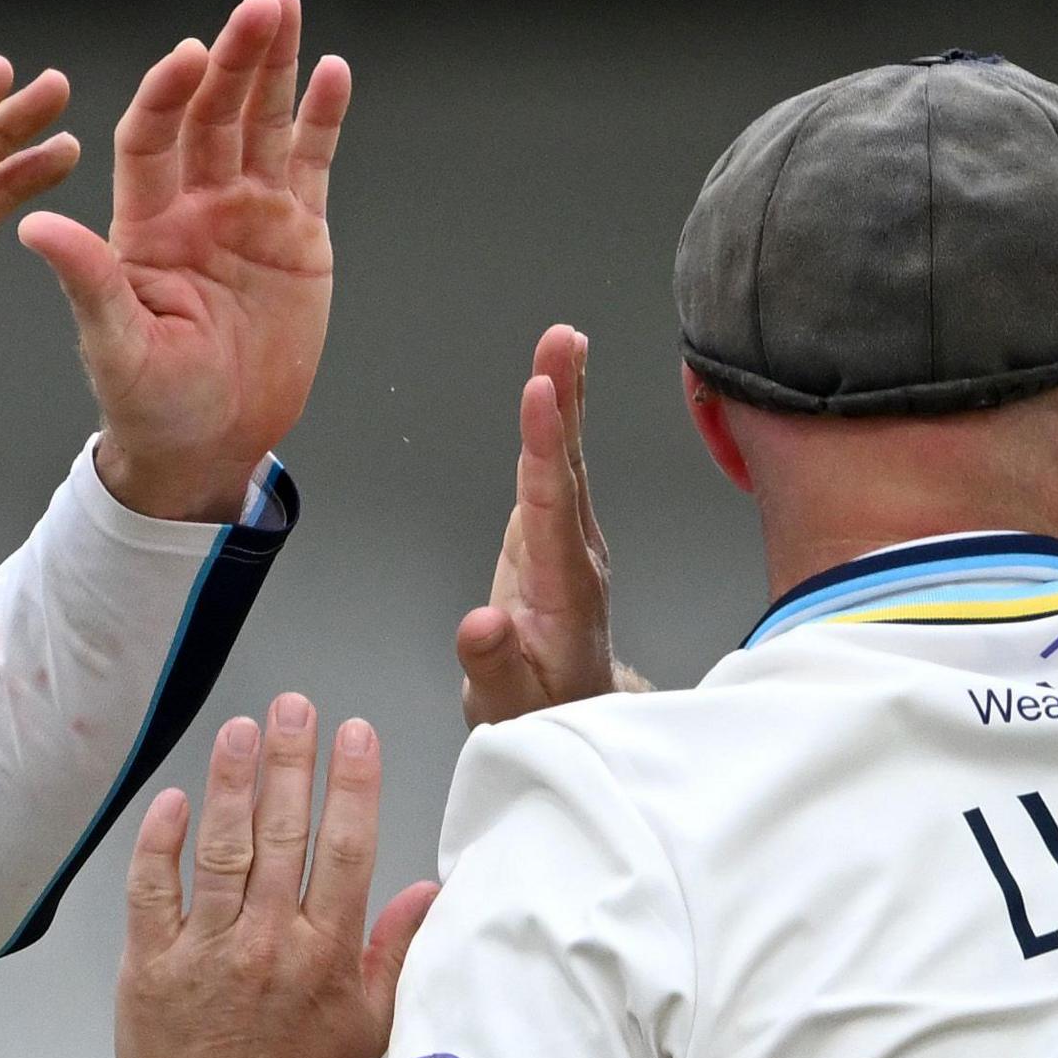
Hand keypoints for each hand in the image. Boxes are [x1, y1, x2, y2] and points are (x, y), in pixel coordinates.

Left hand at [21, 0, 346, 523]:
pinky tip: (330, 71)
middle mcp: (195, 205)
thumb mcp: (115, 346)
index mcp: (145, 225)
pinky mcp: (298, 233)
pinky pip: (310, 162)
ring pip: (261, 123)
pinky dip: (321, 118)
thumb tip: (33, 231)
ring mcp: (248, 214)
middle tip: (260, 5)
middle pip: (213, 114)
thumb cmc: (151, 403)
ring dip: (274, 66)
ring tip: (285, 9)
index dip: (168, 94)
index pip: (152, 138)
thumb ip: (86, 280)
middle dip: (235, 58)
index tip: (187, 55)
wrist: (211, 443)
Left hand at [116, 693, 439, 1057]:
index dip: (352, 785)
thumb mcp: (369, 1028)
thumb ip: (395, 954)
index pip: (346, 849)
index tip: (353, 733)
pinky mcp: (150, 964)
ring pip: (221, 849)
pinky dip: (161, 843)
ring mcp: (206, 951)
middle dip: (290, 760)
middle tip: (294, 706)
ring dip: (231, 782)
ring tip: (241, 729)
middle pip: (282, 832)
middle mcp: (267, 943)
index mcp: (325, 954)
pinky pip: (153, 890)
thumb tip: (428, 893)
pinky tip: (174, 800)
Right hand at [455, 325, 626, 722]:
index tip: (540, 395)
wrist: (568, 715)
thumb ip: (493, 664)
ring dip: (564, 397)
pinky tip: (557, 386)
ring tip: (562, 341)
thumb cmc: (537, 711)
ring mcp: (570, 541)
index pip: (551, 507)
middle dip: (563, 400)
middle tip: (561, 341)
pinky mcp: (556, 534)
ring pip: (567, 460)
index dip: (544, 448)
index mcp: (563, 590)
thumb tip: (481, 623)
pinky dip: (559, 421)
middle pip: (568, 467)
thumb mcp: (504, 706)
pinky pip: (559, 468)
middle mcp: (575, 556)